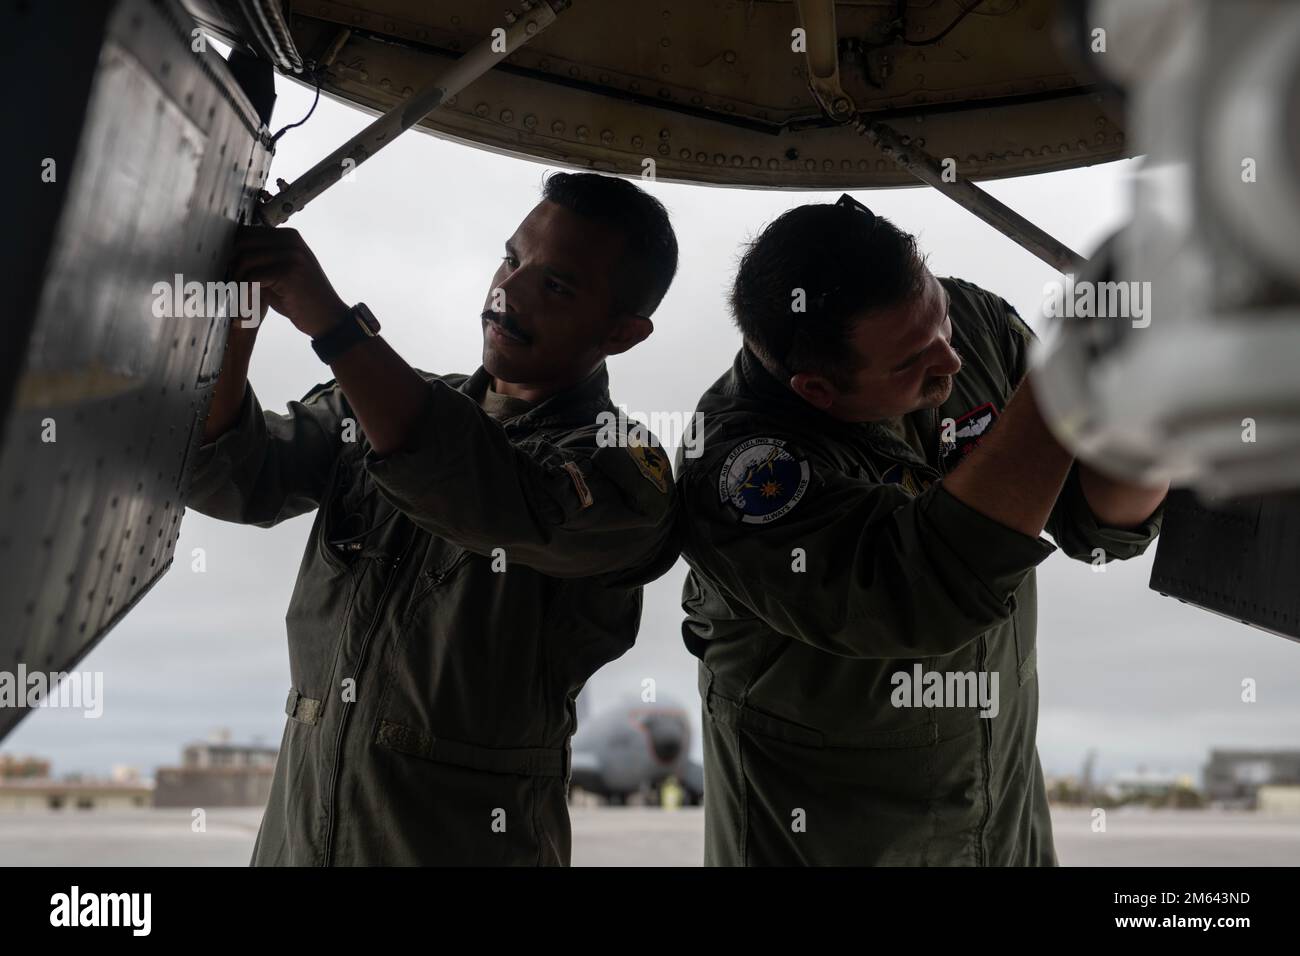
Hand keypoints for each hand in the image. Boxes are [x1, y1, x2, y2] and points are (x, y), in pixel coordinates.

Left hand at [227, 225, 347, 337]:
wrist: (328, 319)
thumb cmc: (302, 299)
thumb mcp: (281, 273)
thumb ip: (261, 261)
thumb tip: (226, 256)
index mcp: (289, 237)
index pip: (247, 232)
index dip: (232, 252)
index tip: (227, 272)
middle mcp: (290, 241)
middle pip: (243, 242)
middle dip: (231, 265)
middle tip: (228, 287)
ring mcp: (291, 255)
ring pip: (245, 260)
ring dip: (236, 282)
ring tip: (237, 300)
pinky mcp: (288, 272)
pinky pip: (252, 277)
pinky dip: (244, 294)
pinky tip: (245, 309)